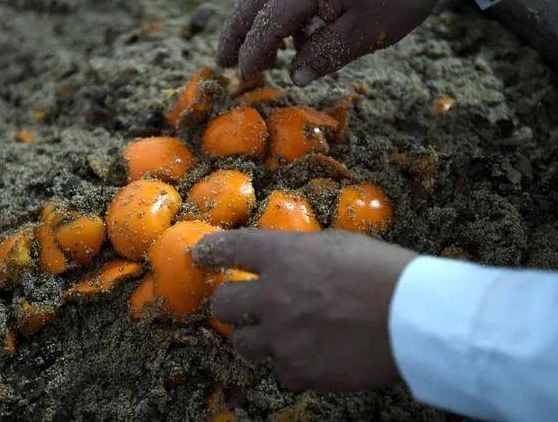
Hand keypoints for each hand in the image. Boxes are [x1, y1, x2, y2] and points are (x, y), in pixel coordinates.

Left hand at [193, 230, 415, 391]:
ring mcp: (283, 337)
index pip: (229, 248)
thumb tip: (287, 261)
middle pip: (222, 303)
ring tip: (279, 333)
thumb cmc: (385, 273)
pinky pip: (278, 370)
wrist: (415, 319)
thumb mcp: (339, 245)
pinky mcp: (299, 370)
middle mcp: (273, 296)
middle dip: (228, 302)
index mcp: (283, 257)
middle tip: (240, 304)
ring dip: (255, 337)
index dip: (209, 250)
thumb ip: (302, 253)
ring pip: (242, 343)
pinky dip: (289, 364)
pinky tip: (309, 355)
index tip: (200, 254)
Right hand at [217, 0, 441, 84]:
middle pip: (253, 4)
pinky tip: (297, 39)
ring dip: (258, 26)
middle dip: (236, 34)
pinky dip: (282, 17)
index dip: (252, 54)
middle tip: (222, 61)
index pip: (266, 25)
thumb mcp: (364, 33)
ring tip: (263, 59)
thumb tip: (295, 75)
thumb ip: (324, 54)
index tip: (243, 77)